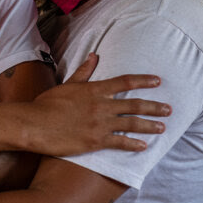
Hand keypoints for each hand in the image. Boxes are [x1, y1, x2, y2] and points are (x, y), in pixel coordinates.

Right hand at [22, 53, 170, 155]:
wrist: (34, 124)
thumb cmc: (47, 104)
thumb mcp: (67, 85)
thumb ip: (84, 72)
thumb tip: (94, 56)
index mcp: (93, 90)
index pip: (124, 82)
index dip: (143, 81)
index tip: (157, 81)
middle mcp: (100, 106)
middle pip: (134, 104)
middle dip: (154, 106)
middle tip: (168, 109)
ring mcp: (99, 124)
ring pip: (131, 124)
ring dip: (149, 125)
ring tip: (162, 127)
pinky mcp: (95, 141)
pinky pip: (120, 142)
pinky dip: (133, 144)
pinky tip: (143, 145)